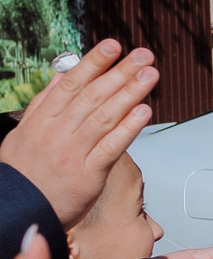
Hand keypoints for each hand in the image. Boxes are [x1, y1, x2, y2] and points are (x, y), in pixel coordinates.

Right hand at [0, 40, 158, 230]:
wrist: (17, 212)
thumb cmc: (23, 176)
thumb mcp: (22, 135)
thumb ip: (43, 105)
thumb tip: (60, 78)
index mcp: (42, 121)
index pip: (71, 85)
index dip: (94, 63)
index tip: (112, 46)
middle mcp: (57, 133)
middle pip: (93, 96)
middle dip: (120, 72)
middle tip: (143, 56)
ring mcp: (72, 153)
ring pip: (105, 116)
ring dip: (130, 93)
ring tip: (149, 75)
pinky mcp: (87, 174)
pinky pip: (111, 147)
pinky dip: (128, 128)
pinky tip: (144, 112)